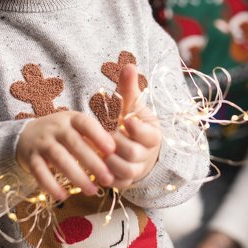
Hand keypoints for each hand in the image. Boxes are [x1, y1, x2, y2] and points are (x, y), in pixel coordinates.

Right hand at [16, 111, 115, 201]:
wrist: (25, 135)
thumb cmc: (60, 133)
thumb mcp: (75, 127)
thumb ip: (93, 138)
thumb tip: (116, 156)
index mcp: (71, 119)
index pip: (85, 123)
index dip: (98, 135)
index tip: (112, 150)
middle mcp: (55, 128)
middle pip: (75, 144)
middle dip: (93, 163)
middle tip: (108, 179)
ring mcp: (42, 143)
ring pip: (59, 159)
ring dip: (76, 176)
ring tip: (91, 191)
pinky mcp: (31, 158)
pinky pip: (40, 172)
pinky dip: (51, 185)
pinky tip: (63, 196)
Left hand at [105, 63, 161, 188]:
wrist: (135, 148)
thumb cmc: (131, 122)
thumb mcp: (131, 106)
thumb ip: (129, 88)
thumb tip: (129, 64)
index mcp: (152, 135)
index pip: (149, 135)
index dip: (138, 129)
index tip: (126, 120)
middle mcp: (147, 154)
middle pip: (133, 153)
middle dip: (116, 143)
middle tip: (105, 134)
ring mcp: (137, 170)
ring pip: (125, 170)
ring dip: (109, 159)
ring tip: (98, 148)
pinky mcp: (125, 182)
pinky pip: (116, 183)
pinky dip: (104, 174)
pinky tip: (94, 162)